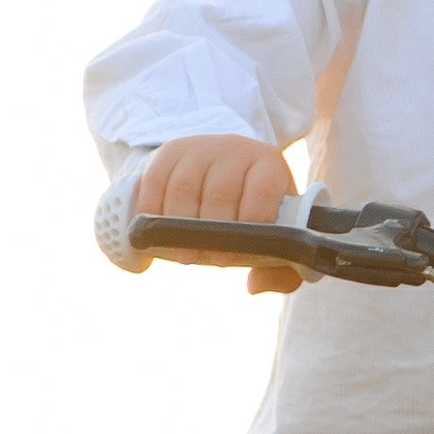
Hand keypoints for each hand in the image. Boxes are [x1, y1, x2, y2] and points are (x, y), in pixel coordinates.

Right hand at [135, 133, 304, 293]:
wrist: (226, 167)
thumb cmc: (256, 209)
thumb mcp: (277, 231)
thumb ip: (281, 269)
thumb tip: (255, 286)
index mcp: (270, 166)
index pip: (262, 189)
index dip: (249, 223)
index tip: (234, 255)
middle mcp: (237, 149)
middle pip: (219, 190)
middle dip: (209, 231)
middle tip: (204, 259)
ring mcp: (202, 147)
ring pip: (184, 186)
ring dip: (178, 226)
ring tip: (183, 255)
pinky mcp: (171, 151)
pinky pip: (155, 180)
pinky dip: (152, 210)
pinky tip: (156, 233)